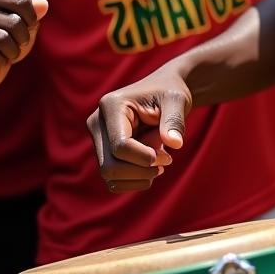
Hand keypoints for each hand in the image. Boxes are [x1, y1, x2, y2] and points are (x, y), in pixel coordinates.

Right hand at [0, 0, 47, 91]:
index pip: (21, 0)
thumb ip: (34, 12)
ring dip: (13, 50)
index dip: (32, 17)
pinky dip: (2, 60)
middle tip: (19, 43)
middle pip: (14, 21)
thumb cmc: (10, 40)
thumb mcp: (26, 25)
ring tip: (10, 52)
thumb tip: (43, 4)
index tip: (29, 26)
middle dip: (23, 37)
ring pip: (2, 38)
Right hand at [87, 65, 191, 192]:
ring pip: (110, 176)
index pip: (120, 146)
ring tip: (160, 161)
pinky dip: (135, 181)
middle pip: (110, 166)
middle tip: (167, 160)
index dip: (144, 158)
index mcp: (111, 105)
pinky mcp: (103, 152)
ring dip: (140, 176)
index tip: (168, 157)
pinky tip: (151, 167)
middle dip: (141, 170)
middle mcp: (97, 122)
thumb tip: (176, 143)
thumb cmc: (169, 92)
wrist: (163, 92)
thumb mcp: (176, 100)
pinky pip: (113, 180)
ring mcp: (98, 138)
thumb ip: (175, 120)